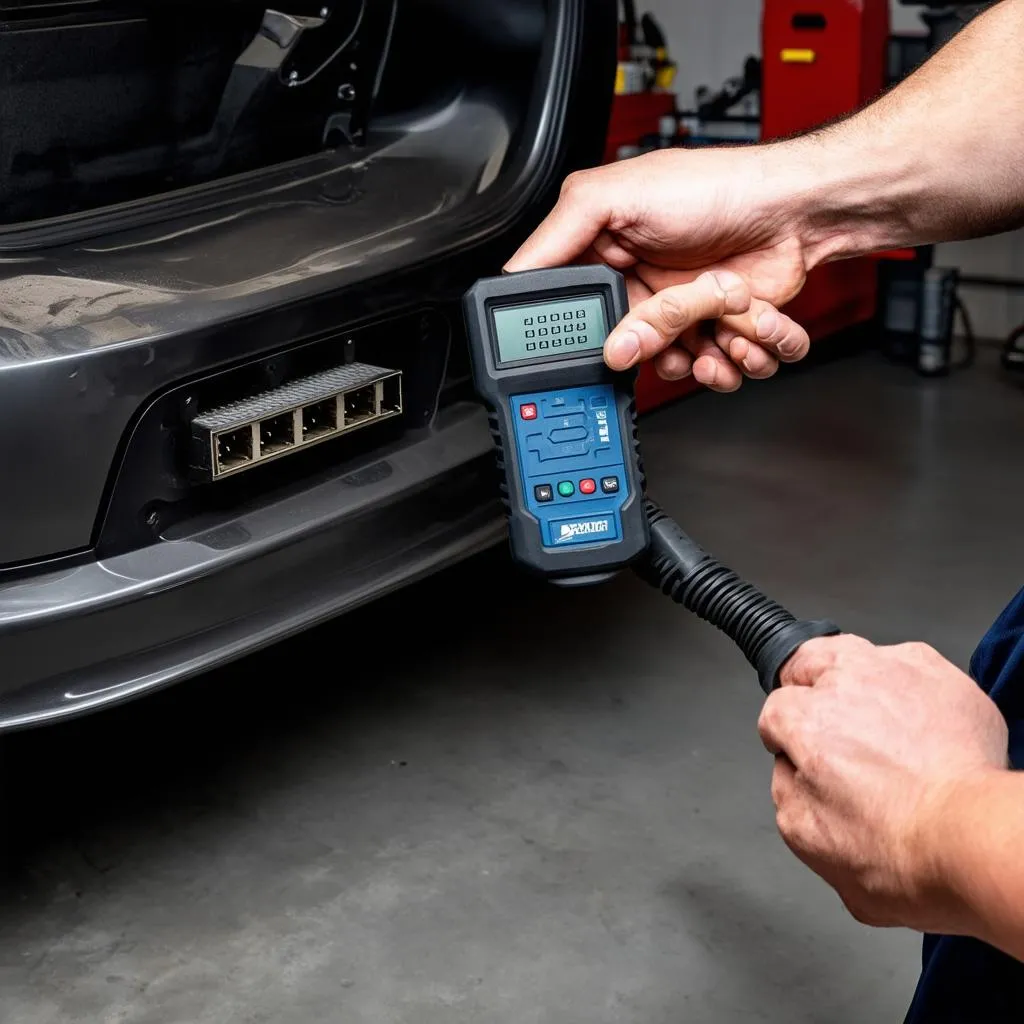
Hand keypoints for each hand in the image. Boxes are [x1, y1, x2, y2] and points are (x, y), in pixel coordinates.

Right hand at [505, 148, 813, 391]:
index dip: (589, 333)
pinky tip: (745, 329)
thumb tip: (514, 274)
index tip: (604, 340)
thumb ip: (559, 232)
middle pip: (627, 352)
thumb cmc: (716, 188)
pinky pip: (721, 371)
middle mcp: (642, 292)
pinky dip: (741, 359)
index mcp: (606, 259)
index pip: (577, 314)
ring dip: (705, 359)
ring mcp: (683, 316)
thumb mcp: (616, 193)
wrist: (793, 208)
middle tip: (673, 326)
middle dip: (655, 347)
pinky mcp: (721, 333)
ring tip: (723, 327)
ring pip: (674, 370)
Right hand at [758, 635, 1008, 934]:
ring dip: (855, 680)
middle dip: (809, 687)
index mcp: (807, 721)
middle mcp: (849, 684)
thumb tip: (790, 767)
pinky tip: (914, 726)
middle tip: (825, 720)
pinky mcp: (944, 678)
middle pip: (808, 659)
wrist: (973, 839)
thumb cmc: (901, 848)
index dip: (782, 733)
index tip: (798, 751)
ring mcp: (899, 673)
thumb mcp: (803, 834)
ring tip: (870, 718)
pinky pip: (911, 668)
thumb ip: (782, 786)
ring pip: (859, 655)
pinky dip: (906, 690)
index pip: (775, 708)